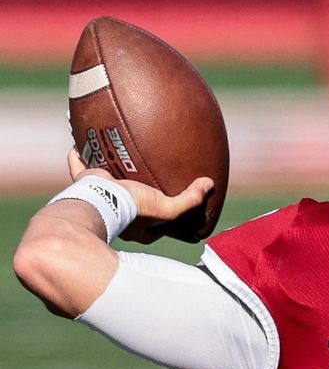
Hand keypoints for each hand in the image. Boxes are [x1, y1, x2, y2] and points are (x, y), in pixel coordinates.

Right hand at [67, 147, 212, 243]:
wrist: (96, 204)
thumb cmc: (132, 210)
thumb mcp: (167, 208)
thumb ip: (189, 200)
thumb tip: (209, 185)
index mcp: (139, 227)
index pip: (159, 223)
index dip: (170, 216)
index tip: (179, 205)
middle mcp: (119, 214)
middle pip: (133, 199)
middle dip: (140, 190)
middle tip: (149, 177)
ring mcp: (101, 198)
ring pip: (107, 182)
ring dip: (113, 170)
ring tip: (120, 155)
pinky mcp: (84, 184)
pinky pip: (80, 166)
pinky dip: (79, 155)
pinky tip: (81, 142)